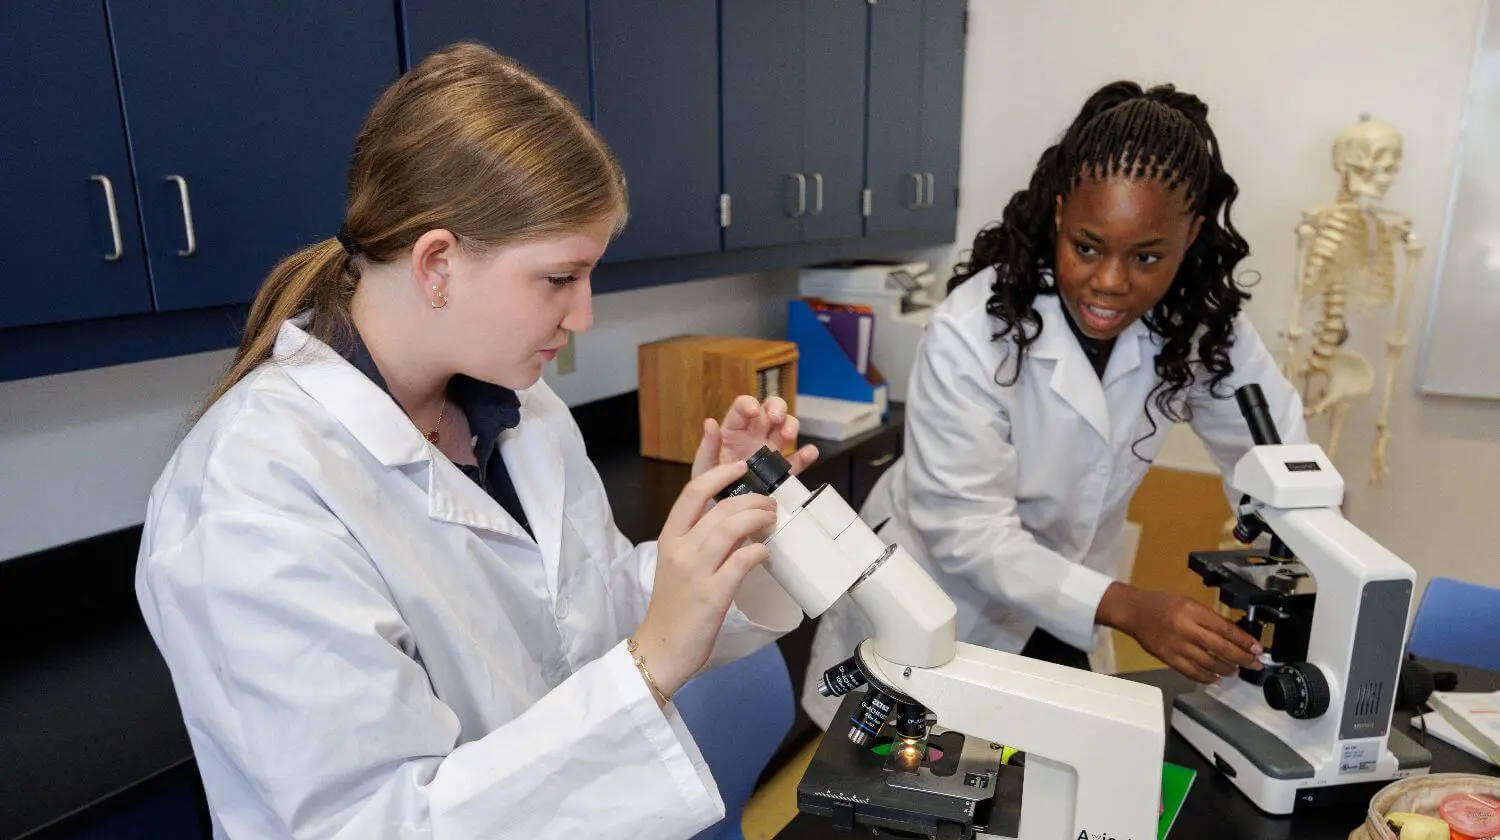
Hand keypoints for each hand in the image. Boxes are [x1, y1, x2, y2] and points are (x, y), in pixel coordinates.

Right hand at [633, 461, 778, 701]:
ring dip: (758, 519)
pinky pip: (742, 560)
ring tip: (772, 520)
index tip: (741, 467)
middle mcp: (680, 550)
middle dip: (752, 499)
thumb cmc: (673, 607)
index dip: (719, 474)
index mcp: (669, 539)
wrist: (661, 648)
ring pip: (731, 528)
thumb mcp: (678, 565)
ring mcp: (695, 571)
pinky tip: (765, 551)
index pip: (692, 492)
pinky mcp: (712, 594)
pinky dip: (758, 550)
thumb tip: (734, 520)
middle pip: (720, 508)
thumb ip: (699, 540)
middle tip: (770, 504)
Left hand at [691, 395, 818, 480]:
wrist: (725, 516)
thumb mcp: (704, 467)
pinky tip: (809, 453)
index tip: (753, 411)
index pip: (743, 408)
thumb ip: (708, 446)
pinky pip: (798, 459)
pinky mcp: (783, 471)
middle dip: (777, 408)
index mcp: (734, 431)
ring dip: (791, 426)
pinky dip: (806, 454)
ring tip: (788, 436)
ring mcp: (771, 452)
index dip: (749, 404)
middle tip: (776, 418)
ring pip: (787, 428)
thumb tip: (710, 423)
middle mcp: (755, 436)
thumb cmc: (710, 488)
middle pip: (771, 409)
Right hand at [1097, 583, 1262, 683]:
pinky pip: (1192, 672)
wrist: (1133, 611)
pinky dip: (1206, 677)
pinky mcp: (1168, 658)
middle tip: (1254, 664)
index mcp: (1193, 611)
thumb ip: (1209, 618)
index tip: (1257, 649)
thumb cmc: (1162, 604)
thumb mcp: (1189, 602)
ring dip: (1226, 669)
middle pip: (1221, 648)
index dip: (1244, 641)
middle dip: (1242, 658)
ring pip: (1209, 663)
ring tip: (1235, 670)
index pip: (1225, 628)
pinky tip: (1216, 678)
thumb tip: (1233, 636)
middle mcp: (1186, 629)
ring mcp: (1177, 646)